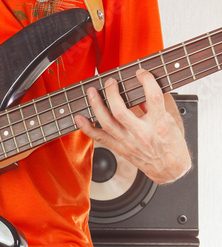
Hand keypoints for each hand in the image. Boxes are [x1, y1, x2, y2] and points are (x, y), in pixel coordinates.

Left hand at [75, 69, 191, 183]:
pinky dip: (87, 128)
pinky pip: (99, 138)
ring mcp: (128, 142)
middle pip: (121, 111)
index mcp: (159, 125)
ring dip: (96, 105)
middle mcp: (142, 134)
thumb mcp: (170, 122)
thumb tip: (142, 88)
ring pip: (106, 123)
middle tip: (110, 81)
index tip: (140, 73)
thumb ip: (155, 106)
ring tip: (92, 92)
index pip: (153, 97)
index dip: (146, 81)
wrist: (169, 170)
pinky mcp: (120, 148)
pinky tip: (79, 118)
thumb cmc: (172, 145)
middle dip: (112, 93)